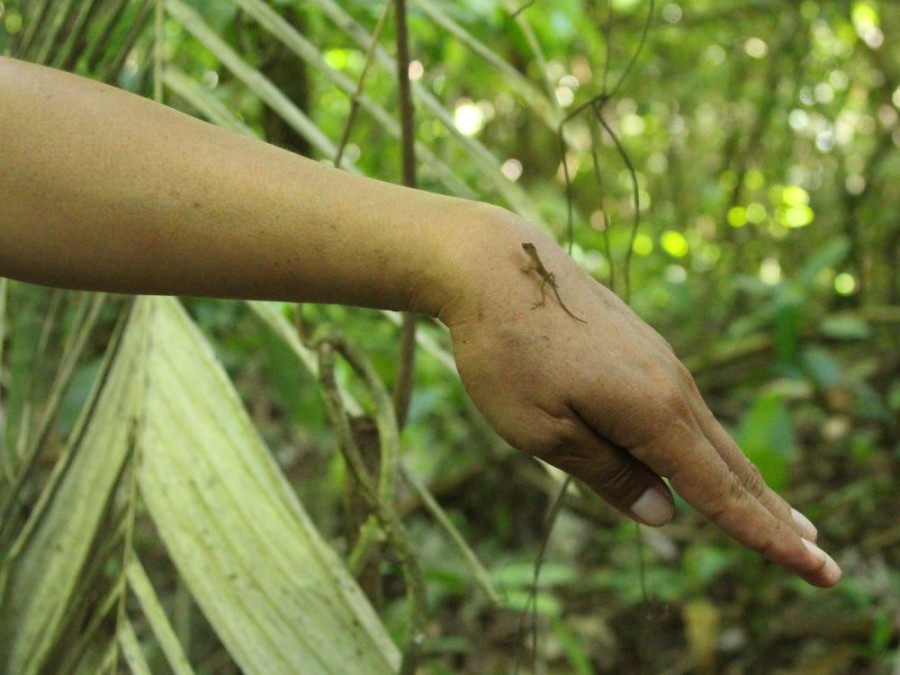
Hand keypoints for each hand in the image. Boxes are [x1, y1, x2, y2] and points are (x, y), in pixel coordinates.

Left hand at [441, 221, 840, 587]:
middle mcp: (671, 385)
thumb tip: (664, 515)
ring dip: (751, 483)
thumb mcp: (541, 429)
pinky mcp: (642, 347)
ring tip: (786, 520)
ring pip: (712, 436)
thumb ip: (607, 474)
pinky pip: (687, 410)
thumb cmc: (507, 352)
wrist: (496, 263)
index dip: (765, 537)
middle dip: (776, 519)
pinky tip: (711, 460)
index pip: (719, 492)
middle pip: (732, 466)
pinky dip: (712, 447)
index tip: (817, 569)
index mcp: (651, 412)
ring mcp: (660, 361)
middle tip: (822, 561)